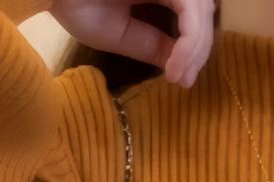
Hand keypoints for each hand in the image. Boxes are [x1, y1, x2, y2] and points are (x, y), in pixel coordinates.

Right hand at [49, 0, 216, 84]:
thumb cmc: (70, 2)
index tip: (181, 80)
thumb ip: (150, 44)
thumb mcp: (117, 31)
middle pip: (202, 11)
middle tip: (183, 82)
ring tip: (178, 77)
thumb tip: (180, 64)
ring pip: (201, 8)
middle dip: (199, 51)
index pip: (190, 15)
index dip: (193, 48)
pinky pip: (189, 7)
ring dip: (196, 49)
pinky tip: (174, 66)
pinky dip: (189, 40)